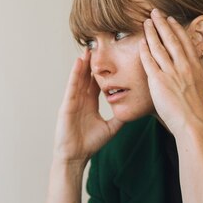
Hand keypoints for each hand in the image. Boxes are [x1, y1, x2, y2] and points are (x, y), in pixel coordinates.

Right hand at [53, 49, 123, 166]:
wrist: (76, 156)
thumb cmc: (90, 143)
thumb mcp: (111, 128)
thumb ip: (120, 117)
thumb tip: (135, 109)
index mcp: (90, 103)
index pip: (97, 83)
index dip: (102, 72)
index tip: (110, 59)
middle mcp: (81, 99)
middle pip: (88, 76)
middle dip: (92, 62)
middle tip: (98, 47)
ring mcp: (73, 100)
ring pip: (79, 77)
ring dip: (84, 63)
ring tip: (89, 48)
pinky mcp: (67, 104)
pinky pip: (72, 86)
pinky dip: (75, 73)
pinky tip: (79, 62)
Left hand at [138, 9, 202, 134]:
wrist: (193, 123)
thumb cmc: (195, 109)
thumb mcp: (201, 85)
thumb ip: (194, 73)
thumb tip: (194, 67)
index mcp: (195, 66)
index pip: (185, 41)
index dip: (176, 28)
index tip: (170, 19)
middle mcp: (184, 66)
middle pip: (171, 39)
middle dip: (162, 23)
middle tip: (155, 11)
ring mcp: (172, 73)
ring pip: (159, 47)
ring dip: (151, 32)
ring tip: (146, 22)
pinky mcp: (159, 81)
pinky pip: (150, 61)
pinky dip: (145, 50)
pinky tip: (140, 42)